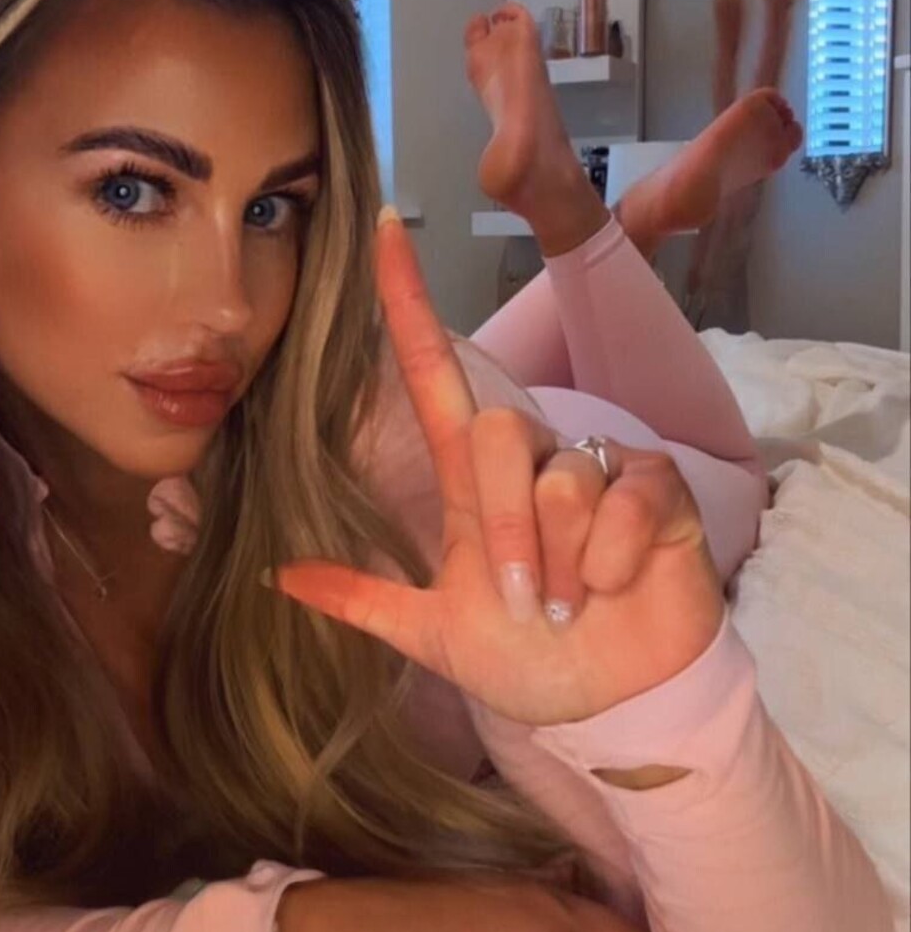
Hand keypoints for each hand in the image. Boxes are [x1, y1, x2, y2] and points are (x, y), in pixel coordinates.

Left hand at [268, 209, 724, 726]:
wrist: (613, 704)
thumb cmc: (527, 660)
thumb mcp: (433, 635)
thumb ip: (362, 600)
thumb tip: (275, 577)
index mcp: (470, 479)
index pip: (432, 372)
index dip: (406, 302)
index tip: (382, 226)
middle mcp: (529, 458)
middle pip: (495, 434)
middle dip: (505, 532)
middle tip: (525, 600)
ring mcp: (595, 466)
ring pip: (560, 478)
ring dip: (561, 564)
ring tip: (574, 602)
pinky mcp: (656, 486)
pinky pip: (623, 498)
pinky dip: (611, 560)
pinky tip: (618, 585)